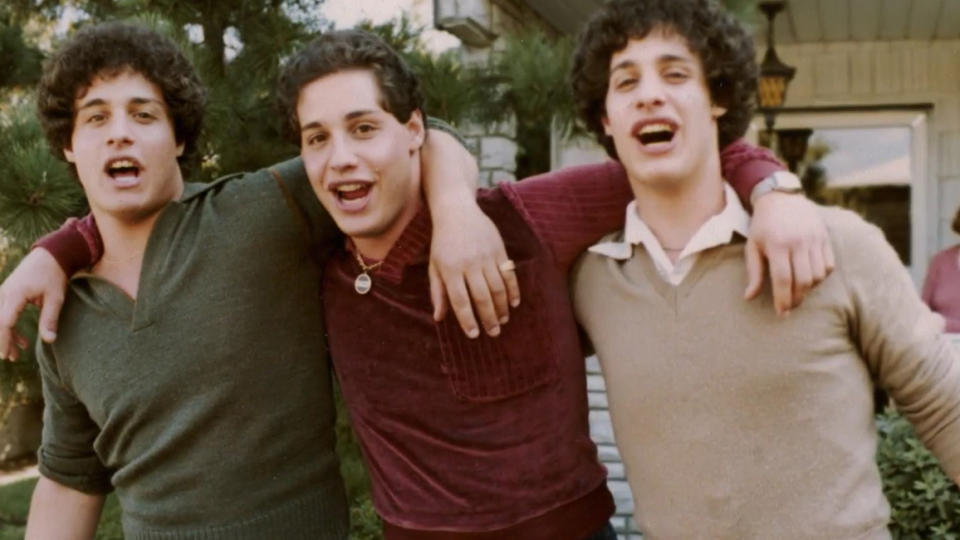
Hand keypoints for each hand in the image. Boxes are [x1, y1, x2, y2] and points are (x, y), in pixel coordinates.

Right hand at [0, 248, 67, 359]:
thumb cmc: (54, 275)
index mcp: (16, 294)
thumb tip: (49, 340)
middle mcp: (5, 293)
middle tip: (11, 358)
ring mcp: (4, 292)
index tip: (6, 354)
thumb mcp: (56, 298)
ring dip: (6, 336)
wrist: (50, 255)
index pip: (4, 322)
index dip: (4, 339)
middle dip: (3, 341)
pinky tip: (21, 341)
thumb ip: (50, 319)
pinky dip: (9, 327)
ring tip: (16, 354)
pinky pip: (3, 313)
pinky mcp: (7, 293)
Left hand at [429, 199, 520, 337]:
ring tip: (503, 321)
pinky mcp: (499, 250)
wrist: (457, 212)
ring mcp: (486, 256)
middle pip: (482, 297)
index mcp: (450, 269)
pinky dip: (513, 290)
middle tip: (493, 333)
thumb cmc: (442, 243)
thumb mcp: (434, 266)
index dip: (467, 320)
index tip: (474, 335)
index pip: (460, 300)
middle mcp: (469, 264)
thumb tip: (439, 317)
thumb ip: (438, 292)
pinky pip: (508, 274)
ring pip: (497, 288)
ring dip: (502, 307)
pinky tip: (513, 303)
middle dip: (489, 318)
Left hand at [744, 193, 834, 313]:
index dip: (783, 299)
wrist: (781, 198)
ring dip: (809, 289)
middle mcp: (798, 241)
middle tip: (789, 307)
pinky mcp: (825, 237)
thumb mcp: (752, 246)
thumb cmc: (762, 226)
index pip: (783, 279)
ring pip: (818, 275)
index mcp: (777, 244)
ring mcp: (814, 239)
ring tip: (797, 292)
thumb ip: (753, 272)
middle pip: (803, 280)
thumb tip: (749, 297)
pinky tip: (809, 278)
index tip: (781, 312)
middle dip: (797, 298)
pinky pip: (829, 265)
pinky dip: (821, 276)